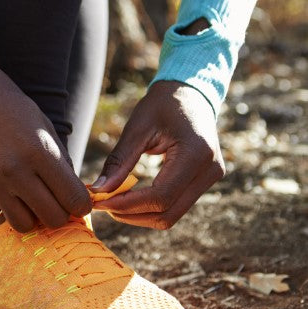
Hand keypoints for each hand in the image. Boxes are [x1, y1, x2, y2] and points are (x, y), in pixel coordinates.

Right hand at [0, 47, 90, 231]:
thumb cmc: (11, 107)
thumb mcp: (44, 127)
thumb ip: (60, 164)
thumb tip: (75, 200)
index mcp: (40, 151)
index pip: (74, 199)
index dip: (81, 205)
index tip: (77, 202)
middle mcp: (15, 170)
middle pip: (52, 218)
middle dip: (60, 215)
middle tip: (57, 204)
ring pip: (23, 225)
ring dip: (32, 216)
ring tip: (31, 200)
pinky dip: (5, 204)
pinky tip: (3, 184)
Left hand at [91, 81, 224, 228]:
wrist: (191, 92)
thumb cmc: (162, 105)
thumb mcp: (137, 128)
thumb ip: (119, 161)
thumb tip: (99, 190)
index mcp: (196, 153)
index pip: (160, 197)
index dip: (127, 205)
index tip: (100, 202)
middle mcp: (209, 170)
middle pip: (167, 214)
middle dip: (131, 215)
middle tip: (102, 204)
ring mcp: (211, 178)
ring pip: (171, 215)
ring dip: (139, 215)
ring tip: (112, 201)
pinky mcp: (204, 181)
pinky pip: (175, 205)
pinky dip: (149, 207)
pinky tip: (128, 197)